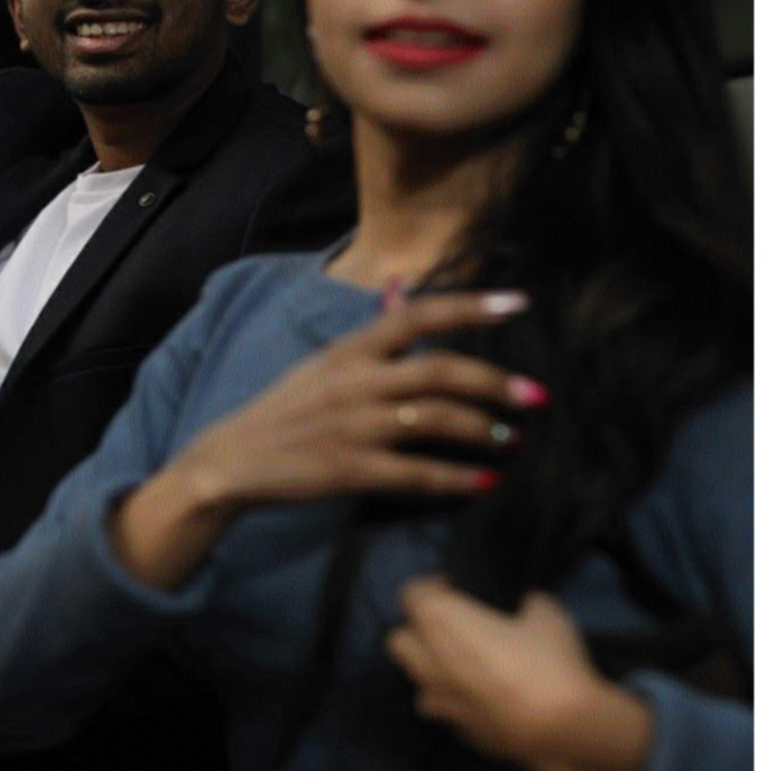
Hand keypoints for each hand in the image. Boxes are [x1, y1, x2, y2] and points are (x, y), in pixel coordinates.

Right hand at [113, 288, 546, 586]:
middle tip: (539, 394)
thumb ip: (371, 330)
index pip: (418, 315)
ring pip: (434, 421)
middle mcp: (355, 382)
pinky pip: (416, 474)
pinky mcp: (350, 471)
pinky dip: (456, 479)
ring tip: (513, 439)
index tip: (520, 304)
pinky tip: (485, 483)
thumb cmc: (286, 408)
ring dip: (483, 430)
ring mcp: (353, 427)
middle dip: (496, 382)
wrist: (232, 460)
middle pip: (440, 371)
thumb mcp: (324, 362)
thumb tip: (402, 288)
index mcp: (350, 349)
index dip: (471, 306)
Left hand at [386, 578, 653, 770]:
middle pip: (399, 640)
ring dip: (432, 670)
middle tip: (454, 627)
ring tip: (466, 665)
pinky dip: (456, 700)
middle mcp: (428, 662)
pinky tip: (486, 699)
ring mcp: (439, 702)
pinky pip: (445, 709)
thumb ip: (524, 604)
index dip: (432, 587)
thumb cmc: (547, 661)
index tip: (458, 589)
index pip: (410, 593)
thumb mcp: (545, 613)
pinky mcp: (458, 732)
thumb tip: (525, 607)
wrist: (564, 730)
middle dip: (418, 631)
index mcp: (439, 623)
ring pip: (416, 680)